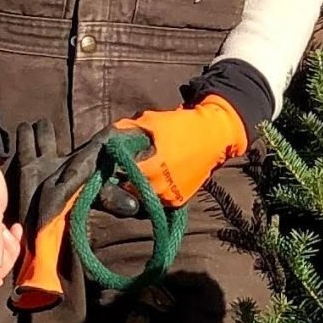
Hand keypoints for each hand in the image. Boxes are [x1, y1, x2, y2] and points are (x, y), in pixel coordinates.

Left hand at [115, 96, 248, 207]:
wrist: (213, 136)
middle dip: (124, 178)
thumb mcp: (151, 121)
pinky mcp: (178, 201)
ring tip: (143, 172)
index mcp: (149, 166)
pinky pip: (157, 200)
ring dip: (138, 188)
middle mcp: (158, 186)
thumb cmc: (181, 125)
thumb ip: (127, 129)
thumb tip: (109, 136)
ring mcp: (168, 196)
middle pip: (128, 188)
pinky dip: (153, 192)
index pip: (119, 175)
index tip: (113, 161)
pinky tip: (156, 178)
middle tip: (125, 167)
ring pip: (141, 198)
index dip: (114, 167)